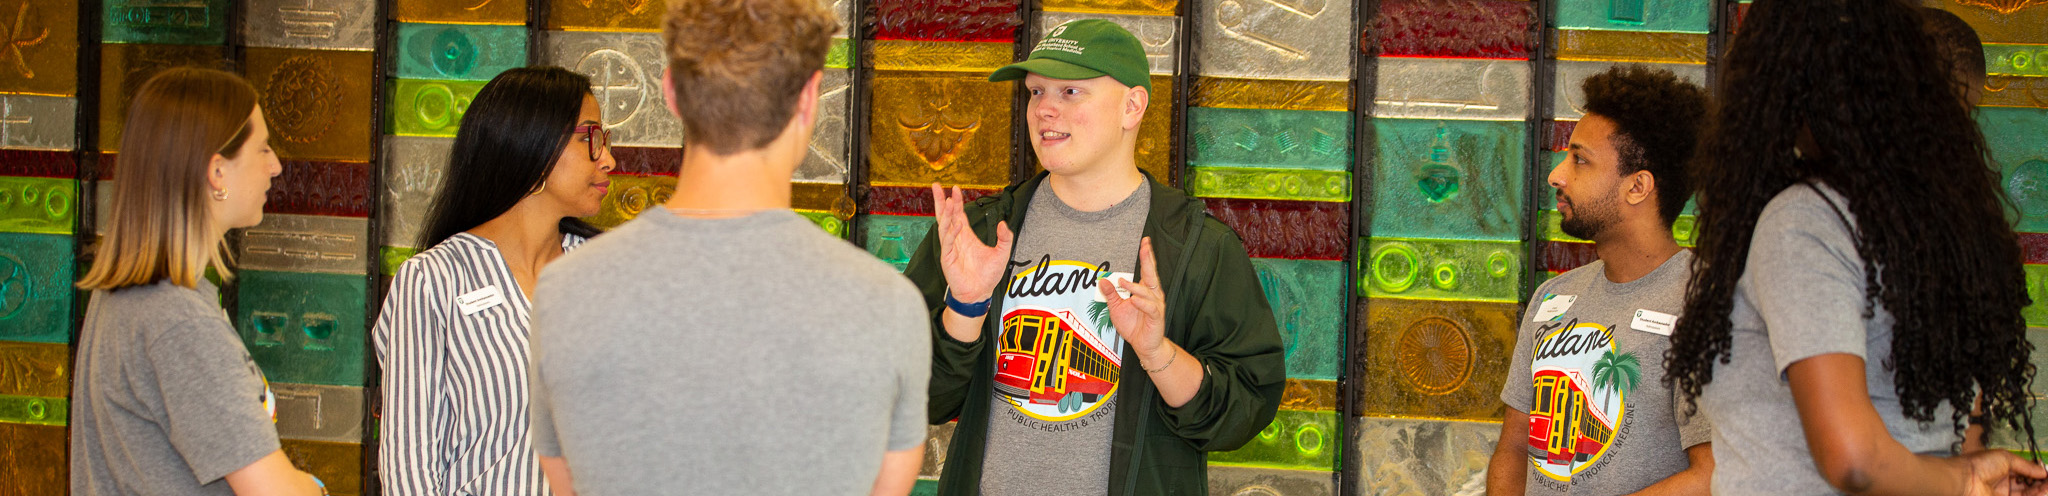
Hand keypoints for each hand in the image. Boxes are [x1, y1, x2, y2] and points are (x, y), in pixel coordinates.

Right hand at [931, 183, 1012, 302]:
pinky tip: (958, 223)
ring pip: (944, 226)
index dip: (956, 202)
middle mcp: (956, 240)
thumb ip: (1005, 238)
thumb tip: (1003, 223)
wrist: (980, 293)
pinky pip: (948, 242)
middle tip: (936, 186)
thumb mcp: (1002, 253)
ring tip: (946, 200)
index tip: (955, 189)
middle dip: (940, 201)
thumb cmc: (988, 276)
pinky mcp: (948, 259)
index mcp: (966, 236)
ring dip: (945, 213)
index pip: (958, 214)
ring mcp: (950, 248)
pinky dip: (952, 232)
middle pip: (945, 216)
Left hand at [1098, 237, 1168, 363]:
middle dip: (1148, 260)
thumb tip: (1102, 280)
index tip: (1145, 242)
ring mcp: (1156, 306)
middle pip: (1151, 274)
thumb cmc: (1133, 325)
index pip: (1146, 270)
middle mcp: (1152, 295)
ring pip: (1148, 292)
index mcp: (1144, 290)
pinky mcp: (1156, 317)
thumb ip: (1111, 294)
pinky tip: (1134, 300)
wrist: (1144, 345)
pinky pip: (1150, 308)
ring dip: (1135, 286)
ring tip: (1123, 283)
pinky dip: (1142, 303)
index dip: (1146, 256)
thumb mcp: (1116, 308)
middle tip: (1145, 247)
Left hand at [1962, 450, 2047, 495]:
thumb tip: (2042, 471)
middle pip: (2027, 483)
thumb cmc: (1980, 464)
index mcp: (2002, 467)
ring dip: (2039, 489)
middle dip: (2040, 481)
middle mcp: (2004, 480)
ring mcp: (2003, 492)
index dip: (2036, 471)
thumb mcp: (2006, 458)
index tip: (2046, 472)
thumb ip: (2026, 466)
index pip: (2024, 470)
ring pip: (2026, 492)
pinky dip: (2034, 495)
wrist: (1965, 479)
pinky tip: (2043, 491)